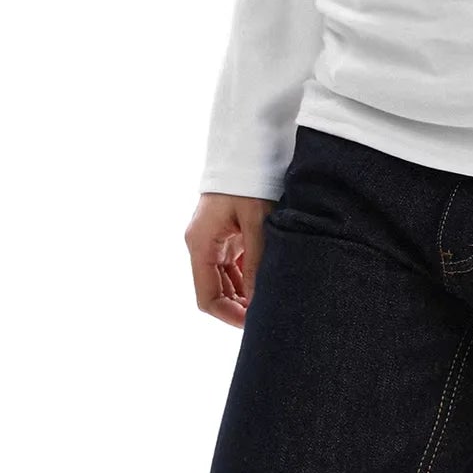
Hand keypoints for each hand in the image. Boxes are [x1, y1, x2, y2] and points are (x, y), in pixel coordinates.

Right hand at [185, 193, 274, 326]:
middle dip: (239, 306)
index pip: (207, 296)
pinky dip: (249, 273)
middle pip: (215, 289)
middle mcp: (202, 244)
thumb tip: (259, 303)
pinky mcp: (226, 231)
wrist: (249, 147)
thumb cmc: (250, 181)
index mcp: (201, 243)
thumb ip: (257, 263)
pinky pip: (234, 262)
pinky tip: (268, 279)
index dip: (228, 315)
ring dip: (245, 290)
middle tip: (266, 315)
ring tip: (271, 299)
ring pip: (226, 278)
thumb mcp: (257, 222)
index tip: (253, 324)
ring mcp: (214, 238)